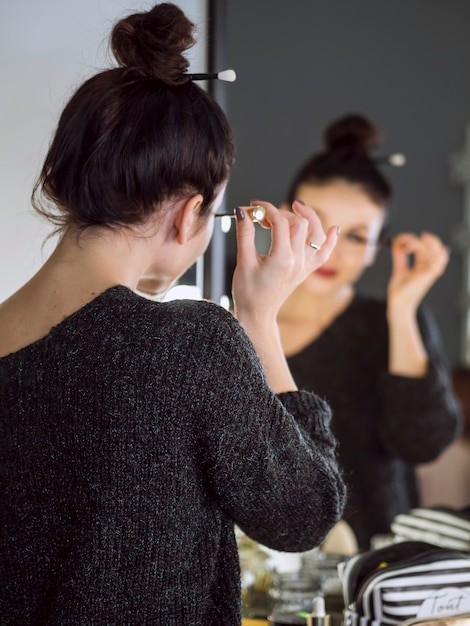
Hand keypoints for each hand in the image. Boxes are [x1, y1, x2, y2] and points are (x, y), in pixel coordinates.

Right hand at [232, 200, 337, 322]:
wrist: (257, 314)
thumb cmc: (249, 293)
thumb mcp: (243, 261)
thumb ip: (244, 234)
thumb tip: (243, 212)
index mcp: (282, 259)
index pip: (280, 222)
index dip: (266, 209)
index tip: (254, 206)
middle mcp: (297, 261)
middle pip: (299, 224)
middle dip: (281, 213)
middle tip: (262, 215)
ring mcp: (304, 266)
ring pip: (316, 234)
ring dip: (309, 217)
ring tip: (298, 206)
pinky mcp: (305, 271)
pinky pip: (324, 253)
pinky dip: (330, 240)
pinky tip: (334, 228)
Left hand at [387, 231, 448, 315]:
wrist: (397, 304)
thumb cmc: (400, 292)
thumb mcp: (399, 270)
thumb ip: (399, 257)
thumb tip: (397, 245)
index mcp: (423, 267)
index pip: (426, 249)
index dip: (415, 240)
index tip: (402, 238)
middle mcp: (429, 269)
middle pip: (434, 248)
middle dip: (421, 240)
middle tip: (405, 237)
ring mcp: (429, 273)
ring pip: (435, 252)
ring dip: (422, 244)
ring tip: (408, 242)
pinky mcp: (427, 276)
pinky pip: (436, 261)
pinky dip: (430, 251)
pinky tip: (416, 246)